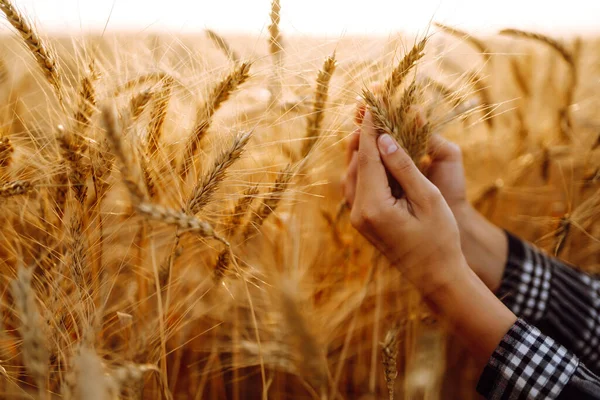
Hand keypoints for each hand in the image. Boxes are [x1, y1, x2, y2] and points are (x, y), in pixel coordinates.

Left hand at [343, 111, 516, 365]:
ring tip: (369, 127)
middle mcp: (358, 213)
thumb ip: (404, 167)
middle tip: (368, 110)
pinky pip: (355, 187)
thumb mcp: (428, 198)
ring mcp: (358, 219)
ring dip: (360, 151)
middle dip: (362, 136)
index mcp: (374, 207)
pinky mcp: (362, 221)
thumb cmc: (440, 238)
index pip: (368, 158)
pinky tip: (372, 155)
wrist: (436, 275)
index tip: (372, 106)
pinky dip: (362, 167)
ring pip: (350, 175)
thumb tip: (384, 139)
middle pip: (354, 164)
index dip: (371, 129)